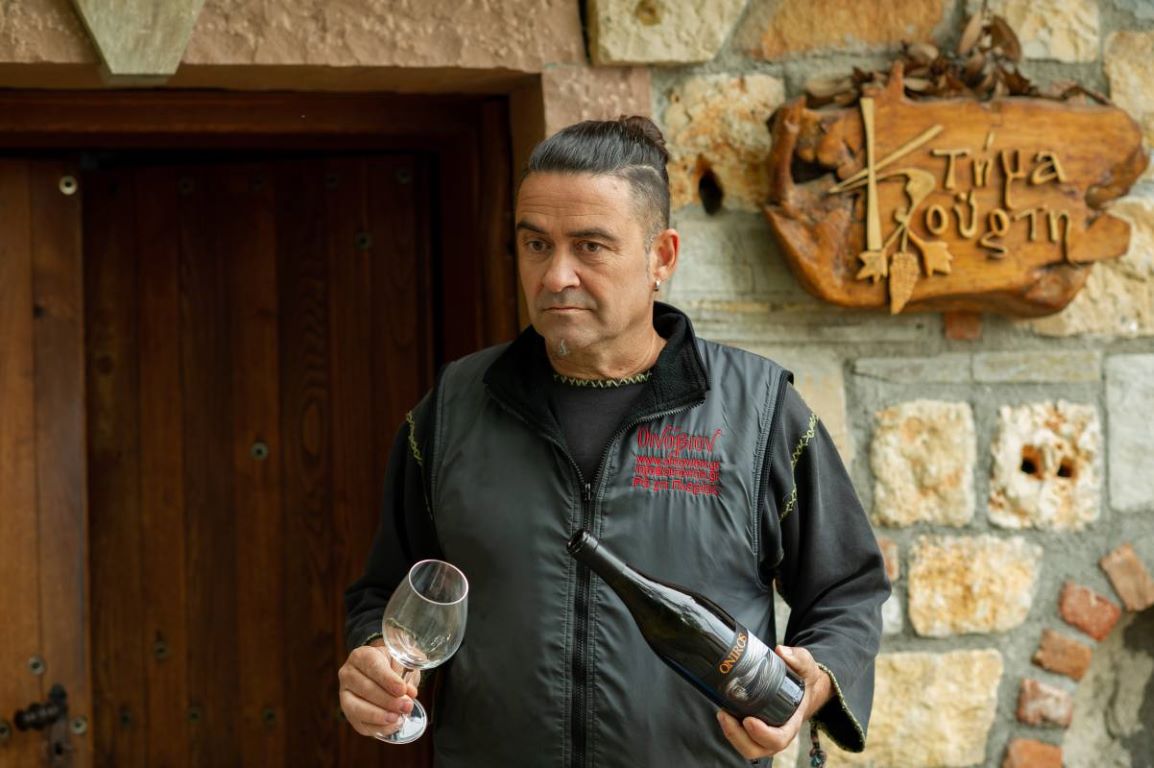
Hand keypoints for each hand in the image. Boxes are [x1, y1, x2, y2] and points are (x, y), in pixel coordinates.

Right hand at [338, 640, 421, 737]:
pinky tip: (393, 725)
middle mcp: (348, 674)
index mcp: (361, 656)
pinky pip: (360, 724)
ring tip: (398, 718)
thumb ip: (406, 672)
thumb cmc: (392, 666)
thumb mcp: (400, 661)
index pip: (372, 666)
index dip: (388, 679)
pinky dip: (378, 727)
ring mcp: (345, 695)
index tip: (402, 689)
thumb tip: (409, 693)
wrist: (382, 672)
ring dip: (380, 715)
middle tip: (406, 706)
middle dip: (388, 700)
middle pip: (365, 689)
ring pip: (357, 708)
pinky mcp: (348, 713)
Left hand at [716, 645, 830, 760]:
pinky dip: (730, 729)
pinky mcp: (753, 729)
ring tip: (721, 713)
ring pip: (746, 746)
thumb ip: (797, 658)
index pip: (778, 739)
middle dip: (738, 737)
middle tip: (725, 715)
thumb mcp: (805, 665)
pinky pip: (740, 737)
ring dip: (731, 734)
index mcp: (792, 722)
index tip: (748, 720)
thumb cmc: (803, 678)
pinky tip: (723, 710)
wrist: (802, 686)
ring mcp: (764, 734)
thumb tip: (780, 651)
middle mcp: (778, 733)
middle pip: (757, 749)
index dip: (762, 734)